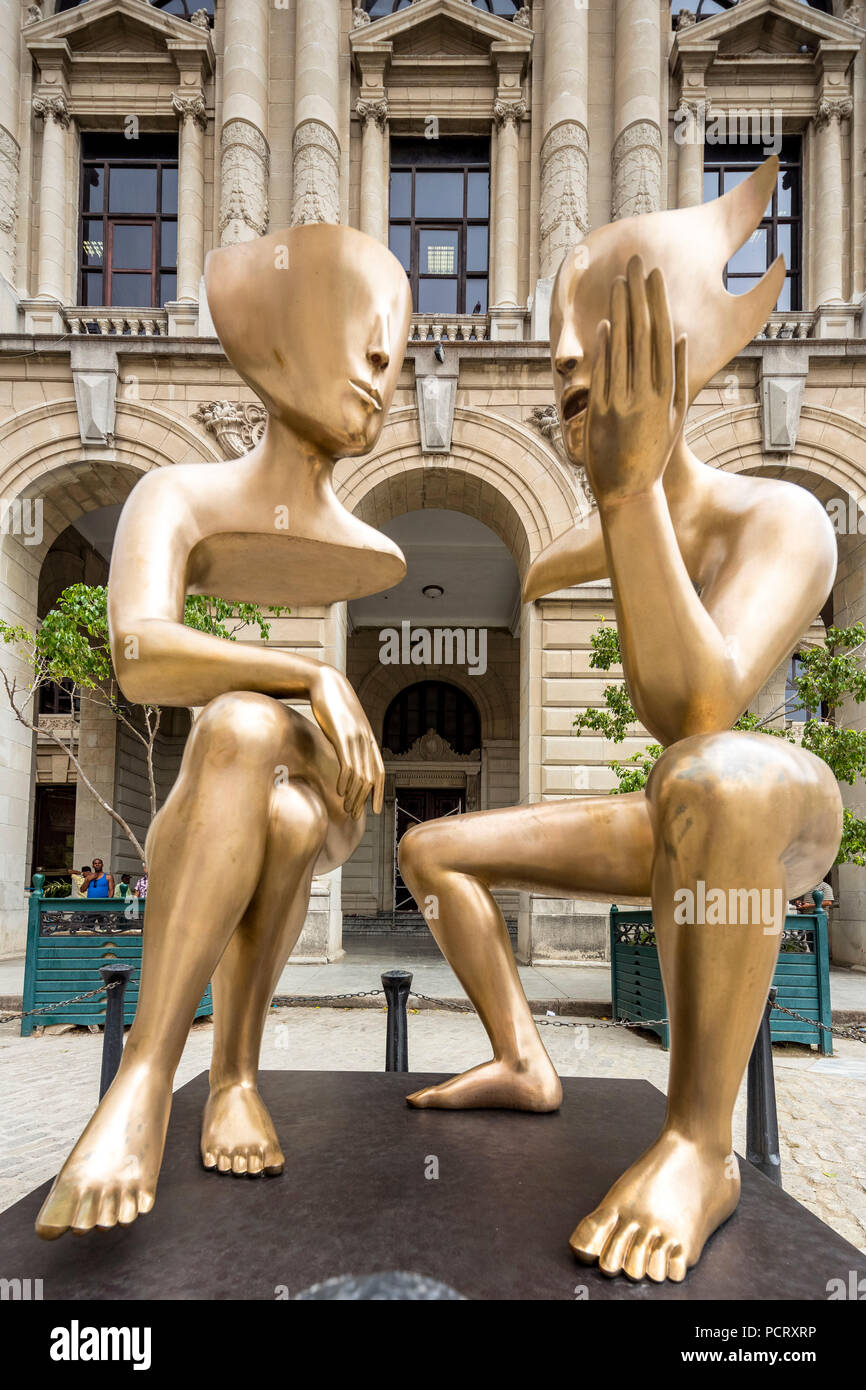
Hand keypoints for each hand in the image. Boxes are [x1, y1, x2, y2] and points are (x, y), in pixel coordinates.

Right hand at [307, 666, 383, 818]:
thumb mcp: (345, 725)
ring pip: (360, 775)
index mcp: (369, 740)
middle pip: (371, 778)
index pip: (379, 772)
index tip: (373, 810)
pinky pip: (347, 764)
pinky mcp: (342, 735)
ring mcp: (355, 738)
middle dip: (364, 800)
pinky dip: (345, 781)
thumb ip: (349, 741)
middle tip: (355, 815)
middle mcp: (366, 740)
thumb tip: (345, 757)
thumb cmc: (334, 705)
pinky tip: (339, 791)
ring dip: (354, 795)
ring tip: (346, 808)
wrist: (326, 683)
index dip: (378, 792)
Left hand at [586, 255, 686, 504]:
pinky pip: (606, 375)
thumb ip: (677, 375)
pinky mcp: (604, 414)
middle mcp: (648, 394)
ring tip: (619, 281)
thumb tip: (680, 336)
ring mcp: (625, 403)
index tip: (655, 276)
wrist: (629, 492)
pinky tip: (607, 323)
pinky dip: (607, 349)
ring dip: (622, 313)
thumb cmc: (651, 453)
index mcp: (667, 392)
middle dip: (640, 296)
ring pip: (624, 349)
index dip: (658, 303)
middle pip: (644, 334)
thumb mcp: (674, 415)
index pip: (663, 336)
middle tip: (637, 262)